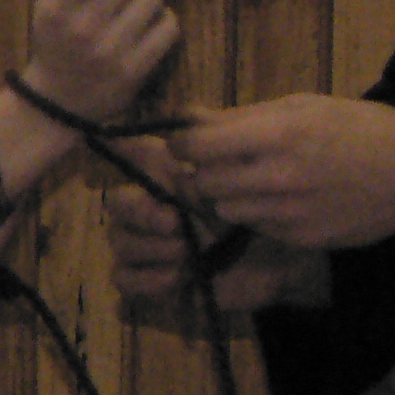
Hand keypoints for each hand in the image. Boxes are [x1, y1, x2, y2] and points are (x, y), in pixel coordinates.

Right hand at [22, 0, 179, 122]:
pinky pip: (168, 27)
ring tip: (139, 4)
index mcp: (56, 7)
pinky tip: (152, 24)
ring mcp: (111, 51)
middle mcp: (82, 28)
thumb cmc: (58, 40)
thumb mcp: (52, 3)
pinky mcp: (135, 70)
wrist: (58, 101)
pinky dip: (165, 19)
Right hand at [102, 136, 327, 313]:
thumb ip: (215, 148)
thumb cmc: (256, 211)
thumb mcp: (243, 176)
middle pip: (117, 203)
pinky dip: (145, 279)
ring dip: (147, 246)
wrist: (278, 260)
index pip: (129, 153)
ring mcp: (149, 244)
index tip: (116, 148)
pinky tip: (176, 276)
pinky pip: (124, 279)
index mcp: (166, 175)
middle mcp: (151, 206)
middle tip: (174, 222)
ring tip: (183, 250)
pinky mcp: (153, 279)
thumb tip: (190, 115)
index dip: (118, 150)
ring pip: (118, 241)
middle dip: (140, 212)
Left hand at [168, 94, 394, 252]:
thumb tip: (186, 116)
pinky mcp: (298, 239)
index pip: (196, 146)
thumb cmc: (358, 128)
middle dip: (203, 172)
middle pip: (204, 182)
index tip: (186, 142)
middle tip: (220, 161)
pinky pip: (256, 227)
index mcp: (276, 133)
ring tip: (256, 179)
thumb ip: (241, 116)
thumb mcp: (303, 106)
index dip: (182, 144)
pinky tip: (283, 199)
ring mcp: (288, 213)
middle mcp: (277, 176)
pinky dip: (258, 214)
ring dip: (228, 195)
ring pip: (225, 209)